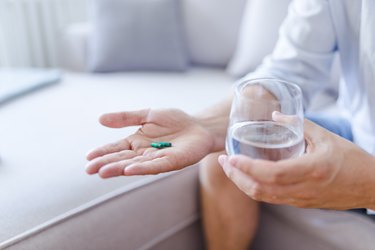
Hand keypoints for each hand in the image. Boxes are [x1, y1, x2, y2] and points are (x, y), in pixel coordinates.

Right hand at [86, 109, 215, 177]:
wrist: (199, 126)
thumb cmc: (175, 121)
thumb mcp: (147, 115)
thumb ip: (126, 118)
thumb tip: (100, 119)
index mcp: (137, 142)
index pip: (116, 148)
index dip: (102, 152)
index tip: (88, 157)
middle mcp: (144, 153)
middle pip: (122, 159)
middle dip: (105, 164)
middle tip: (89, 169)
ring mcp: (157, 159)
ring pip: (134, 164)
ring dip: (118, 168)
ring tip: (102, 172)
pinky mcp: (172, 161)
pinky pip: (154, 165)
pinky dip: (141, 168)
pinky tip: (129, 169)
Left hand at [219, 119, 374, 209]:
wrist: (370, 186)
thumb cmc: (351, 159)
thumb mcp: (326, 136)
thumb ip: (298, 124)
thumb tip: (275, 114)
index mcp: (311, 170)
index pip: (270, 174)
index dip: (247, 167)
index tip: (230, 157)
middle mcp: (303, 189)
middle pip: (260, 190)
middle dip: (236, 177)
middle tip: (223, 161)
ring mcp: (301, 199)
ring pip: (263, 197)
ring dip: (242, 184)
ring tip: (230, 168)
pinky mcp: (301, 204)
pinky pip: (272, 199)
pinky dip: (255, 188)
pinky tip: (247, 176)